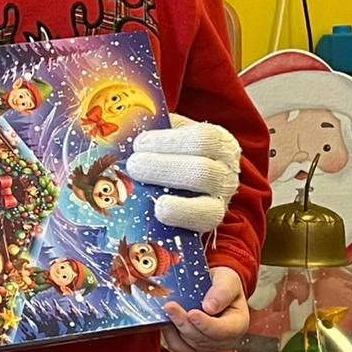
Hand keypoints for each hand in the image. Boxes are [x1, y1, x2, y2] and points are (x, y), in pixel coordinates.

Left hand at [126, 116, 240, 232]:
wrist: (197, 185)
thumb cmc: (178, 154)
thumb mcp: (174, 135)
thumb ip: (157, 128)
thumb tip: (126, 126)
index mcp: (219, 143)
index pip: (203, 139)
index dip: (169, 141)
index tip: (140, 143)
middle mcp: (225, 173)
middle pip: (202, 172)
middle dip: (164, 168)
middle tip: (133, 166)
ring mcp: (220, 202)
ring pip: (206, 204)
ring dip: (173, 201)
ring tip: (142, 189)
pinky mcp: (210, 224)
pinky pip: (200, 224)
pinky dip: (179, 217)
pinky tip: (158, 210)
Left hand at [161, 266, 249, 351]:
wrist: (213, 288)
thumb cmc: (224, 284)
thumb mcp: (229, 280)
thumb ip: (222, 291)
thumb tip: (210, 307)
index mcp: (237, 324)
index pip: (224, 330)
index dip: (207, 324)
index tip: (192, 313)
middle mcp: (224, 339)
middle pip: (203, 339)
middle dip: (184, 323)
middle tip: (170, 306)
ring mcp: (208, 346)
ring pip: (188, 345)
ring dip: (175, 328)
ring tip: (166, 310)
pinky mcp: (193, 347)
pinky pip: (179, 347)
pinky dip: (170, 336)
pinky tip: (165, 320)